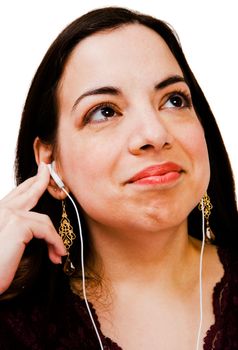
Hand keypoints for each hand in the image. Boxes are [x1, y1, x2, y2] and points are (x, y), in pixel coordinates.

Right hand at [0, 163, 66, 293]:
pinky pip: (46, 229)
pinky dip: (55, 242)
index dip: (30, 184)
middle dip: (41, 180)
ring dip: (54, 238)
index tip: (41, 173)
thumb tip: (35, 228)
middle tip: (48, 170)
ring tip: (58, 253)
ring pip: (42, 219)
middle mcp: (0, 209)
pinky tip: (57, 254)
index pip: (16, 194)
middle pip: (27, 191)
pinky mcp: (17, 224)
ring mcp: (7, 214)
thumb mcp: (6, 244)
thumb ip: (17, 230)